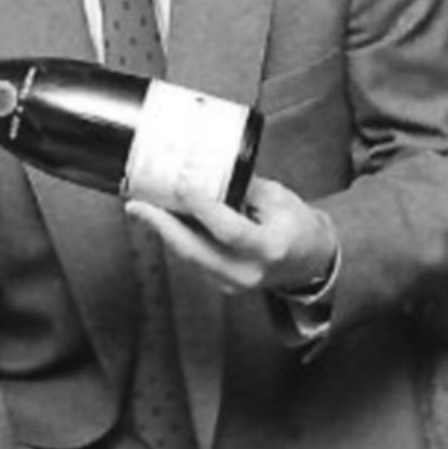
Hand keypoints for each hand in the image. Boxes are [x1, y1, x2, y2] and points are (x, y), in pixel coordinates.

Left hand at [126, 177, 336, 294]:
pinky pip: (193, 258)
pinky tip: (161, 219)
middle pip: (196, 251)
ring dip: (163, 230)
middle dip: (162, 226)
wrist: (310, 262)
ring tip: (141, 205)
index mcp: (270, 248)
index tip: (183, 187)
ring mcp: (232, 282)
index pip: (230, 231)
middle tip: (138, 205)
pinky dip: (176, 238)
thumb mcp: (280, 198)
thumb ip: (244, 186)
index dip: (204, 209)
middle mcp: (248, 271)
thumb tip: (208, 166)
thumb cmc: (298, 227)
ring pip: (189, 256)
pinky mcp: (221, 283)